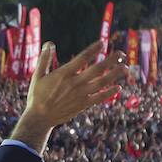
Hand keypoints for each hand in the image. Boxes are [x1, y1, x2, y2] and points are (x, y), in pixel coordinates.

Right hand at [12, 41, 126, 148]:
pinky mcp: (83, 105)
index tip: (102, 43)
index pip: (82, 58)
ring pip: (102, 83)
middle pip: (97, 69)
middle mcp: (75, 83)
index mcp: (64, 74)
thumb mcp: (37, 75)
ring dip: (115, 75)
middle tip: (121, 53)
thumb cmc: (37, 95)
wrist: (40, 117)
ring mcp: (80, 95)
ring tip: (125, 68)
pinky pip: (99, 98)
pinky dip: (109, 93)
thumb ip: (44, 59)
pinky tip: (118, 87)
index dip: (93, 50)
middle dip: (111, 60)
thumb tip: (49, 43)